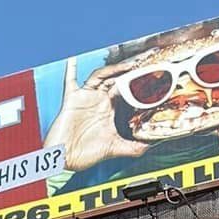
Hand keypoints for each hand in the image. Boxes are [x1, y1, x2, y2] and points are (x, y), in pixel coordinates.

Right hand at [45, 57, 148, 171]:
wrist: (66, 159)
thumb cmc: (86, 154)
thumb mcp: (114, 148)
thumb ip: (133, 147)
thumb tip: (150, 146)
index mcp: (109, 109)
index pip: (126, 91)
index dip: (137, 83)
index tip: (152, 75)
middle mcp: (99, 101)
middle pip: (116, 79)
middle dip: (129, 71)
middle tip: (144, 62)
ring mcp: (86, 98)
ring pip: (101, 76)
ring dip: (114, 69)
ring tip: (128, 64)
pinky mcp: (72, 99)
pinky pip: (70, 80)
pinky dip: (71, 68)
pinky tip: (73, 58)